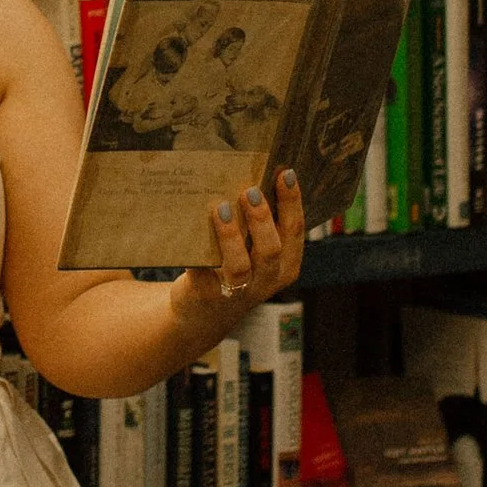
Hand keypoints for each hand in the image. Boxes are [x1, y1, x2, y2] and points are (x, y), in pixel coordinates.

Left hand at [175, 170, 303, 341]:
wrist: (202, 313)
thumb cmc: (233, 269)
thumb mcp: (254, 251)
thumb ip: (259, 225)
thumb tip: (253, 175)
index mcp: (285, 266)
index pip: (294, 231)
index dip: (292, 202)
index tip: (284, 173)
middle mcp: (265, 281)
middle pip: (271, 250)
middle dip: (262, 219)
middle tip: (249, 191)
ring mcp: (237, 292)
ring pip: (240, 265)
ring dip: (231, 236)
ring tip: (220, 209)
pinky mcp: (206, 295)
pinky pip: (202, 273)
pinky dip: (198, 254)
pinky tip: (192, 230)